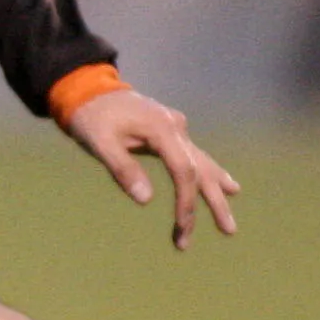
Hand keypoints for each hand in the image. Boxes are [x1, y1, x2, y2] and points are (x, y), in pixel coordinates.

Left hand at [63, 87, 239, 249]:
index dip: (186, 201)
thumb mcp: (99, 143)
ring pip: (202, 163)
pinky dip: (208, 174)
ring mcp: (176, 128)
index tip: (182, 227)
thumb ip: (123, 169)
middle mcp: (176, 127)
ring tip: (231, 217)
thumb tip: (146, 200)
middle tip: (229, 231)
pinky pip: (194, 156)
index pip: (184, 171)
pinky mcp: (171, 131)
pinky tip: (227, 186)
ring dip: (216, 190)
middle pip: (200, 168)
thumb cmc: (91, 117)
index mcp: (162, 128)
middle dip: (213, 202)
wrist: (89, 89)